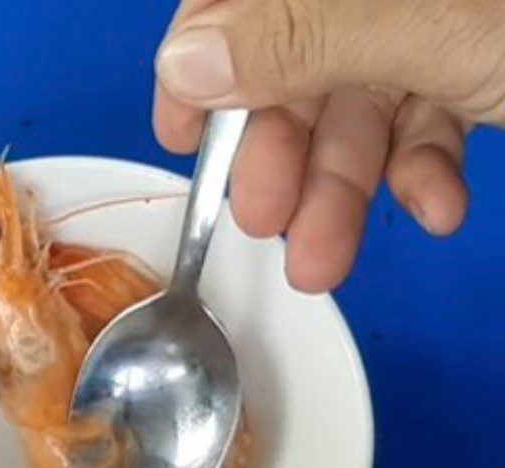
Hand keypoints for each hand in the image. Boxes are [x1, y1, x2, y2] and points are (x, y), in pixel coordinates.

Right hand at [154, 0, 504, 291]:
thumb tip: (184, 63)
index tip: (179, 138)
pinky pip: (424, 124)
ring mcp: (427, 26)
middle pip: (297, 71)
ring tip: (325, 261)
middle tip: (266, 224)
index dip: (200, 65)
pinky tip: (437, 208)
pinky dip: (421, 175)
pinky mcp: (471, 67)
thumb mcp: (422, 23)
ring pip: (357, 114)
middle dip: (280, 160)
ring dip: (341, 193)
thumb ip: (301, 37)